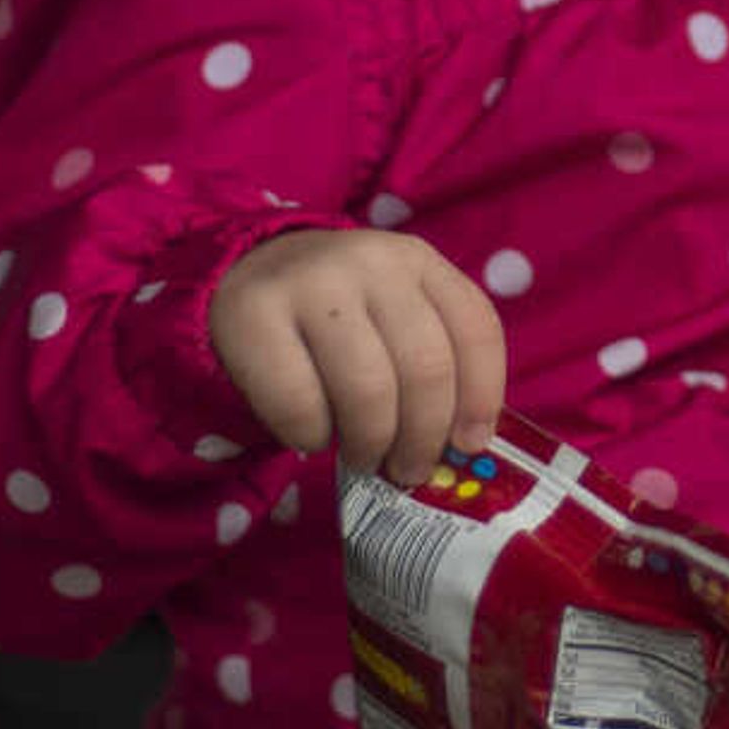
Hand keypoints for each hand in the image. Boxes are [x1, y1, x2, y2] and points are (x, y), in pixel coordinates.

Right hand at [207, 228, 505, 483]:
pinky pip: (299, 403)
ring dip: (371, 442)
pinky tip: (313, 436)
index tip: (469, 444)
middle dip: (424, 437)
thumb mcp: (394, 315)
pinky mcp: (253, 314)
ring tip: (364, 457)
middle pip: (426, 367)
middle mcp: (371, 260)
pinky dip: (313, 437)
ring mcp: (310, 282)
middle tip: (409, 469)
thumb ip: (433, 359)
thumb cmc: (338, 316)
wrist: (246, 274)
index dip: (482, 396)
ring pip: (368, 390)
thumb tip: (463, 445)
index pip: (475, 328)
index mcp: (419, 260)